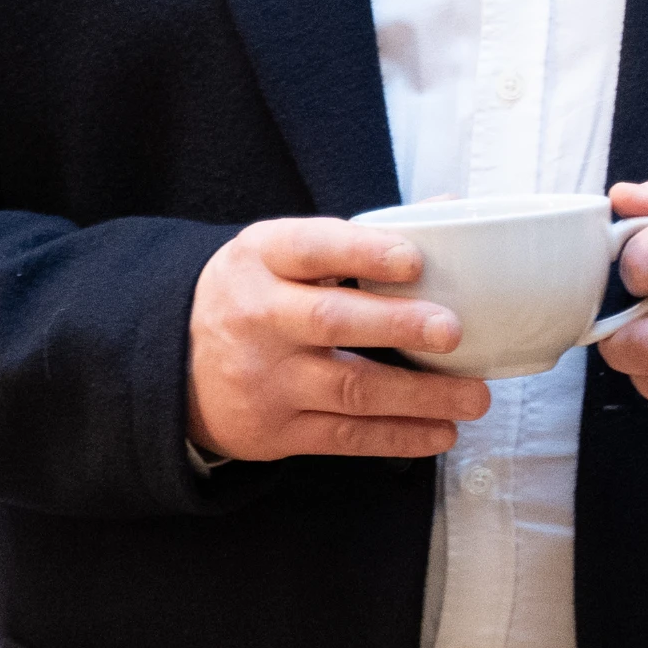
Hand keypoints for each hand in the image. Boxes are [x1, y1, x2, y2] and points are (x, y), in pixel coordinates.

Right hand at [186, 219, 493, 462]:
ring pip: (349, 388)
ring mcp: (264, 379)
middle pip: (332, 321)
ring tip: (474, 397)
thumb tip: (449, 210)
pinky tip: (441, 432)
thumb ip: (359, 236)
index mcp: (263, 258)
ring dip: (419, 396)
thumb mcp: (283, 252)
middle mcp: (258, 317)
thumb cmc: (255, 295)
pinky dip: (398, 437)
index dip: (363, 252)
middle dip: (397, 326)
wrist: (173, 362)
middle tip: (452, 331)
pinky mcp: (274, 431)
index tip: (414, 258)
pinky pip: (345, 437)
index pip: (313, 248)